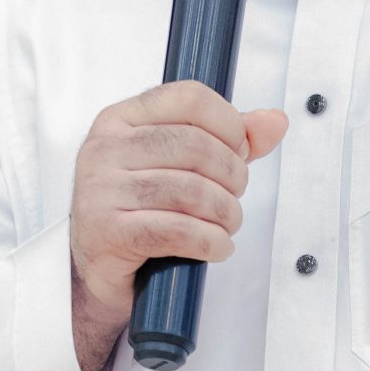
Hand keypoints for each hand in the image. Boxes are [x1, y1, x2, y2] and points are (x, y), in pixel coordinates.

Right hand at [69, 82, 287, 370]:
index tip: (239, 151)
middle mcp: (105, 148)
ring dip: (225, 213)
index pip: (189, 98)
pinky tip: (217, 246)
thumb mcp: (179, 166)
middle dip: (231, 175)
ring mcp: (100, 190)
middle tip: (234, 197)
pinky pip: (177, 231)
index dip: (229, 124)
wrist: (95, 272)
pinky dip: (210, 241)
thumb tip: (274, 122)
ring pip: (190, 191)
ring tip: (226, 225)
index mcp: (121, 119)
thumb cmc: (139, 212)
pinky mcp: (106, 233)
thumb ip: (227, 141)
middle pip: (194, 146)